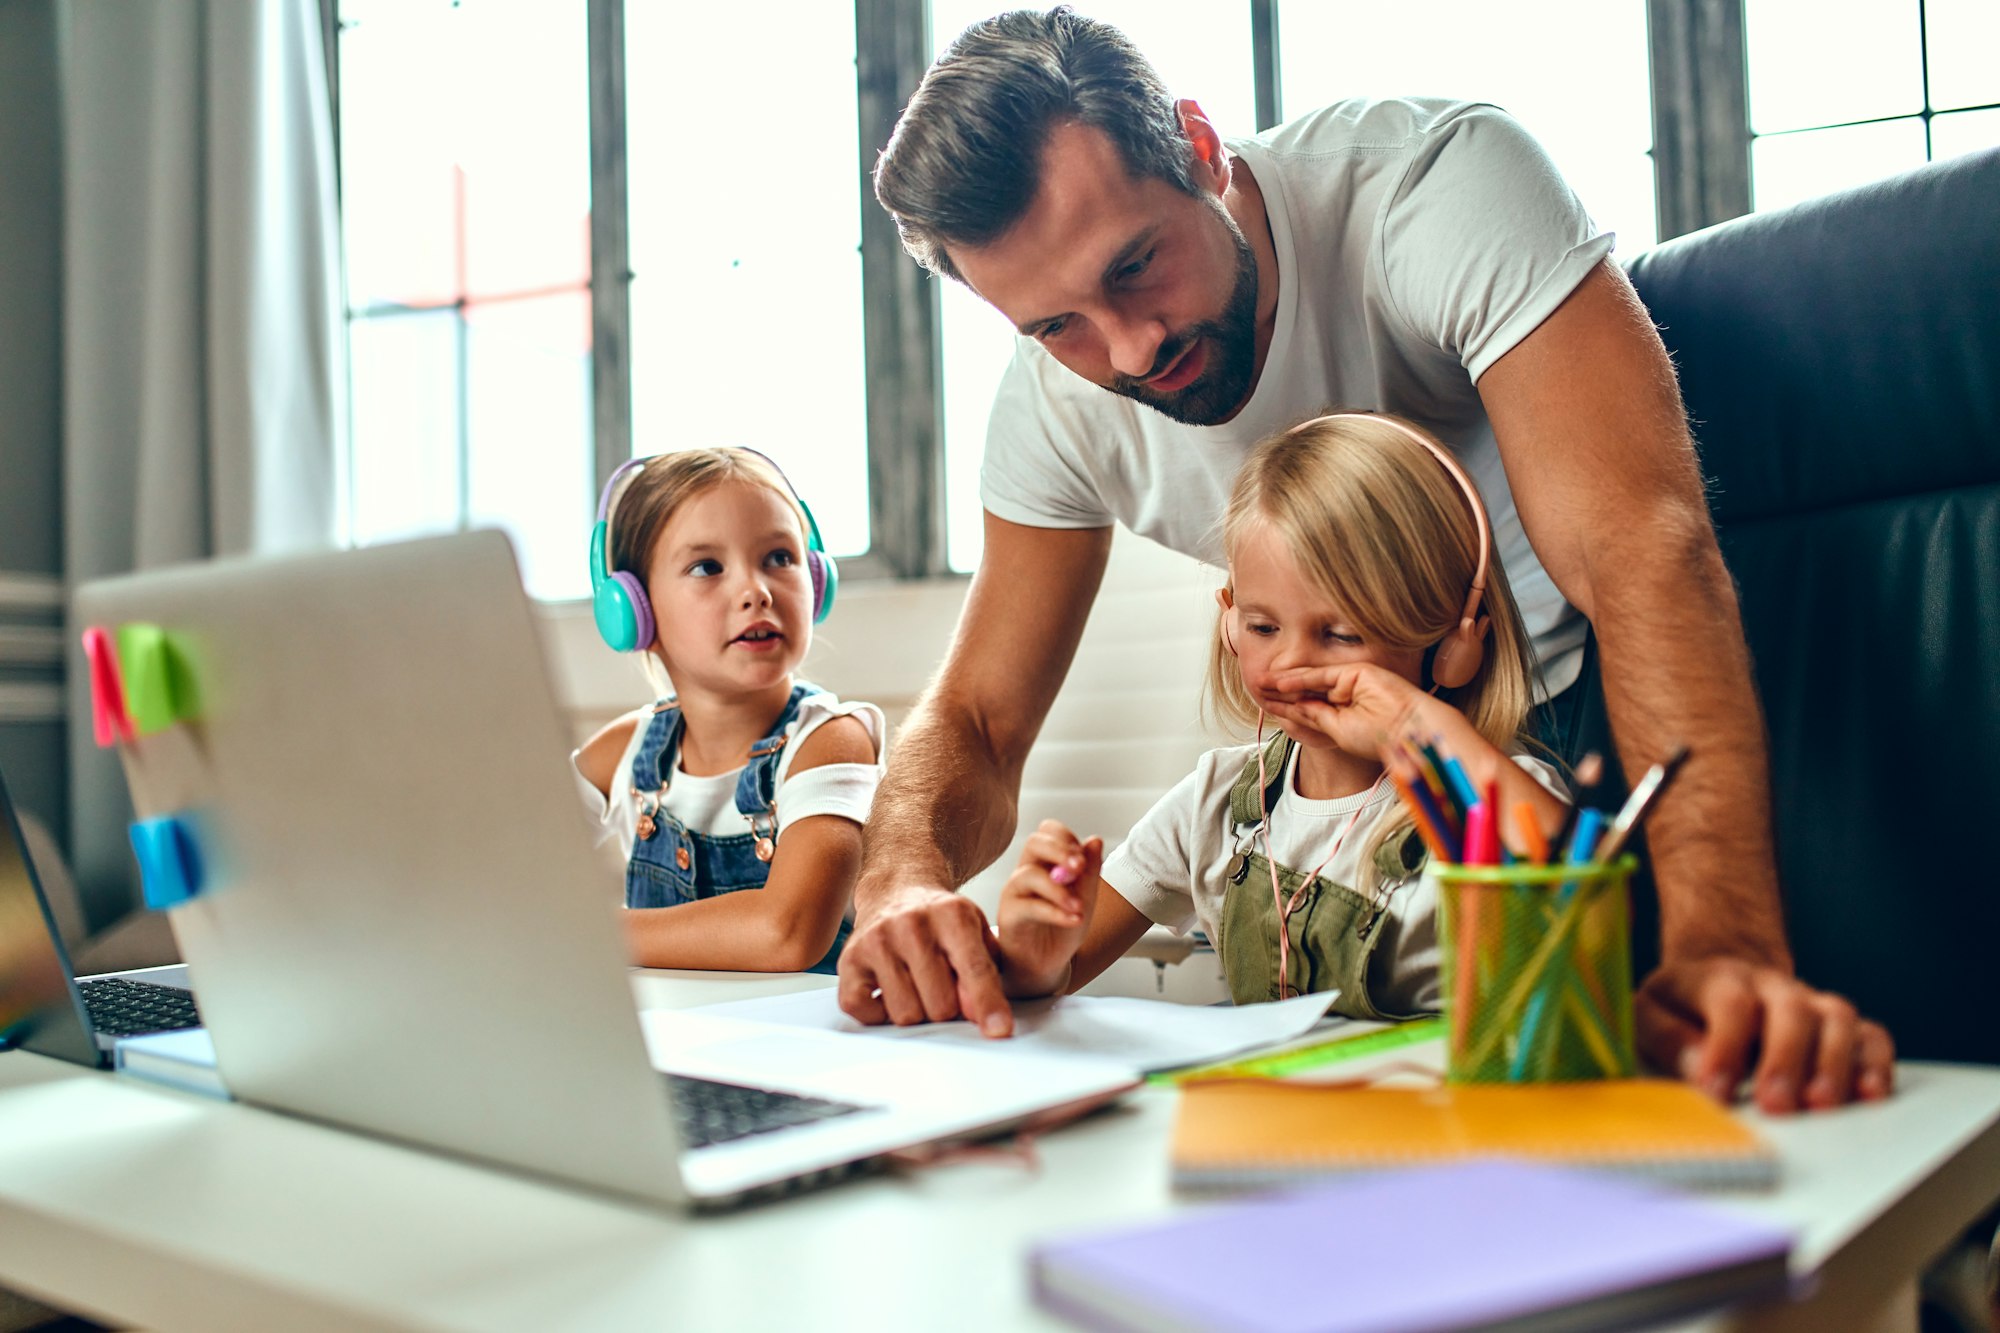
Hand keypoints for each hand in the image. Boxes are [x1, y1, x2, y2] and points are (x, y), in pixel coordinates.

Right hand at [836, 883, 1012, 1034]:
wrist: (896, 891)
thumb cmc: (941, 920)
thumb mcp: (976, 932)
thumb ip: (986, 972)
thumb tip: (979, 1015)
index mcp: (952, 915)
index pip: (974, 969)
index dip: (988, 1004)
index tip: (998, 1030)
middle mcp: (911, 924)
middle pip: (940, 1006)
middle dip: (947, 1007)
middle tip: (941, 984)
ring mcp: (876, 941)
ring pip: (906, 1015)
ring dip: (916, 1010)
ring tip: (916, 984)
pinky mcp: (848, 960)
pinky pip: (868, 1014)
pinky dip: (880, 1014)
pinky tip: (888, 989)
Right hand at [996, 821, 1103, 999]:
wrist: (1044, 965)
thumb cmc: (1061, 929)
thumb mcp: (1084, 899)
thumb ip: (1089, 872)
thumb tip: (1095, 840)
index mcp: (1044, 862)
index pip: (1049, 832)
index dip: (1066, 839)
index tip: (1083, 860)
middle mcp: (1026, 871)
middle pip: (1034, 843)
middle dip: (1059, 851)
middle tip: (1079, 868)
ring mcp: (1014, 892)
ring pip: (1029, 874)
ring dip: (1059, 889)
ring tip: (1079, 907)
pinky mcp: (1008, 915)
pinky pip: (1028, 906)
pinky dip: (1054, 912)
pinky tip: (1073, 919)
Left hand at [1260, 662, 1424, 755]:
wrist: (1407, 732)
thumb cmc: (1379, 738)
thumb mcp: (1337, 731)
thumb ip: (1316, 716)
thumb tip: (1293, 707)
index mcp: (1343, 714)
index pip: (1309, 708)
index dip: (1286, 707)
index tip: (1266, 706)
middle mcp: (1346, 696)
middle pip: (1307, 692)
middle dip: (1282, 693)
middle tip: (1258, 691)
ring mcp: (1351, 682)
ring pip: (1312, 682)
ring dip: (1285, 683)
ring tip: (1262, 684)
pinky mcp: (1356, 672)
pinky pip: (1322, 675)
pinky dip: (1301, 679)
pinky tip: (1281, 682)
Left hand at [1635, 956, 1894, 1111]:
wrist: (1722, 980)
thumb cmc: (1682, 1008)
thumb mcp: (1650, 1013)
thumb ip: (1667, 1037)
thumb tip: (1699, 1068)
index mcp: (1720, 978)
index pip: (1730, 1002)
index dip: (1725, 1047)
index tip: (1717, 1091)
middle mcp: (1773, 986)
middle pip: (1792, 1010)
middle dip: (1786, 1060)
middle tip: (1777, 1106)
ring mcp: (1812, 1003)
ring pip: (1838, 1019)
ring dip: (1835, 1064)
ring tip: (1823, 1105)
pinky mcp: (1841, 1027)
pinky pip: (1871, 1036)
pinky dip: (1876, 1063)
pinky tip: (1870, 1095)